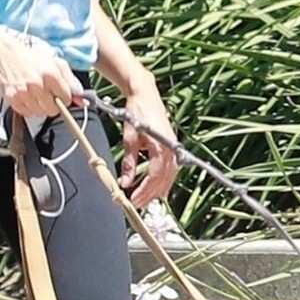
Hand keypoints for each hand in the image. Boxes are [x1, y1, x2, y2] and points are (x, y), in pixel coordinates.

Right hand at [0, 30, 81, 120]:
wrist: (4, 54)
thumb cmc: (30, 58)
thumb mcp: (55, 62)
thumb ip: (71, 81)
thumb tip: (82, 99)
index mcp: (50, 73)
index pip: (66, 98)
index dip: (65, 97)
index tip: (61, 94)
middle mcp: (37, 84)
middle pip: (53, 110)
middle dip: (54, 105)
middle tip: (48, 95)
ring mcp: (24, 93)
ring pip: (40, 113)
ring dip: (41, 107)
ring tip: (37, 94)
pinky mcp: (12, 98)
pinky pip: (26, 113)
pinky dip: (29, 108)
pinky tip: (28, 97)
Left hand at [120, 80, 178, 205]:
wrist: (145, 94)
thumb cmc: (137, 112)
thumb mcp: (129, 139)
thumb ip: (129, 163)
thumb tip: (125, 183)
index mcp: (161, 147)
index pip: (155, 176)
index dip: (144, 191)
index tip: (133, 200)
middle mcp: (171, 149)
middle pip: (163, 180)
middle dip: (150, 194)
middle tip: (136, 205)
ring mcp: (174, 148)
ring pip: (169, 177)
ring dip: (157, 190)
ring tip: (145, 200)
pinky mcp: (172, 147)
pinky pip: (170, 170)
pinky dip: (163, 181)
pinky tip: (158, 190)